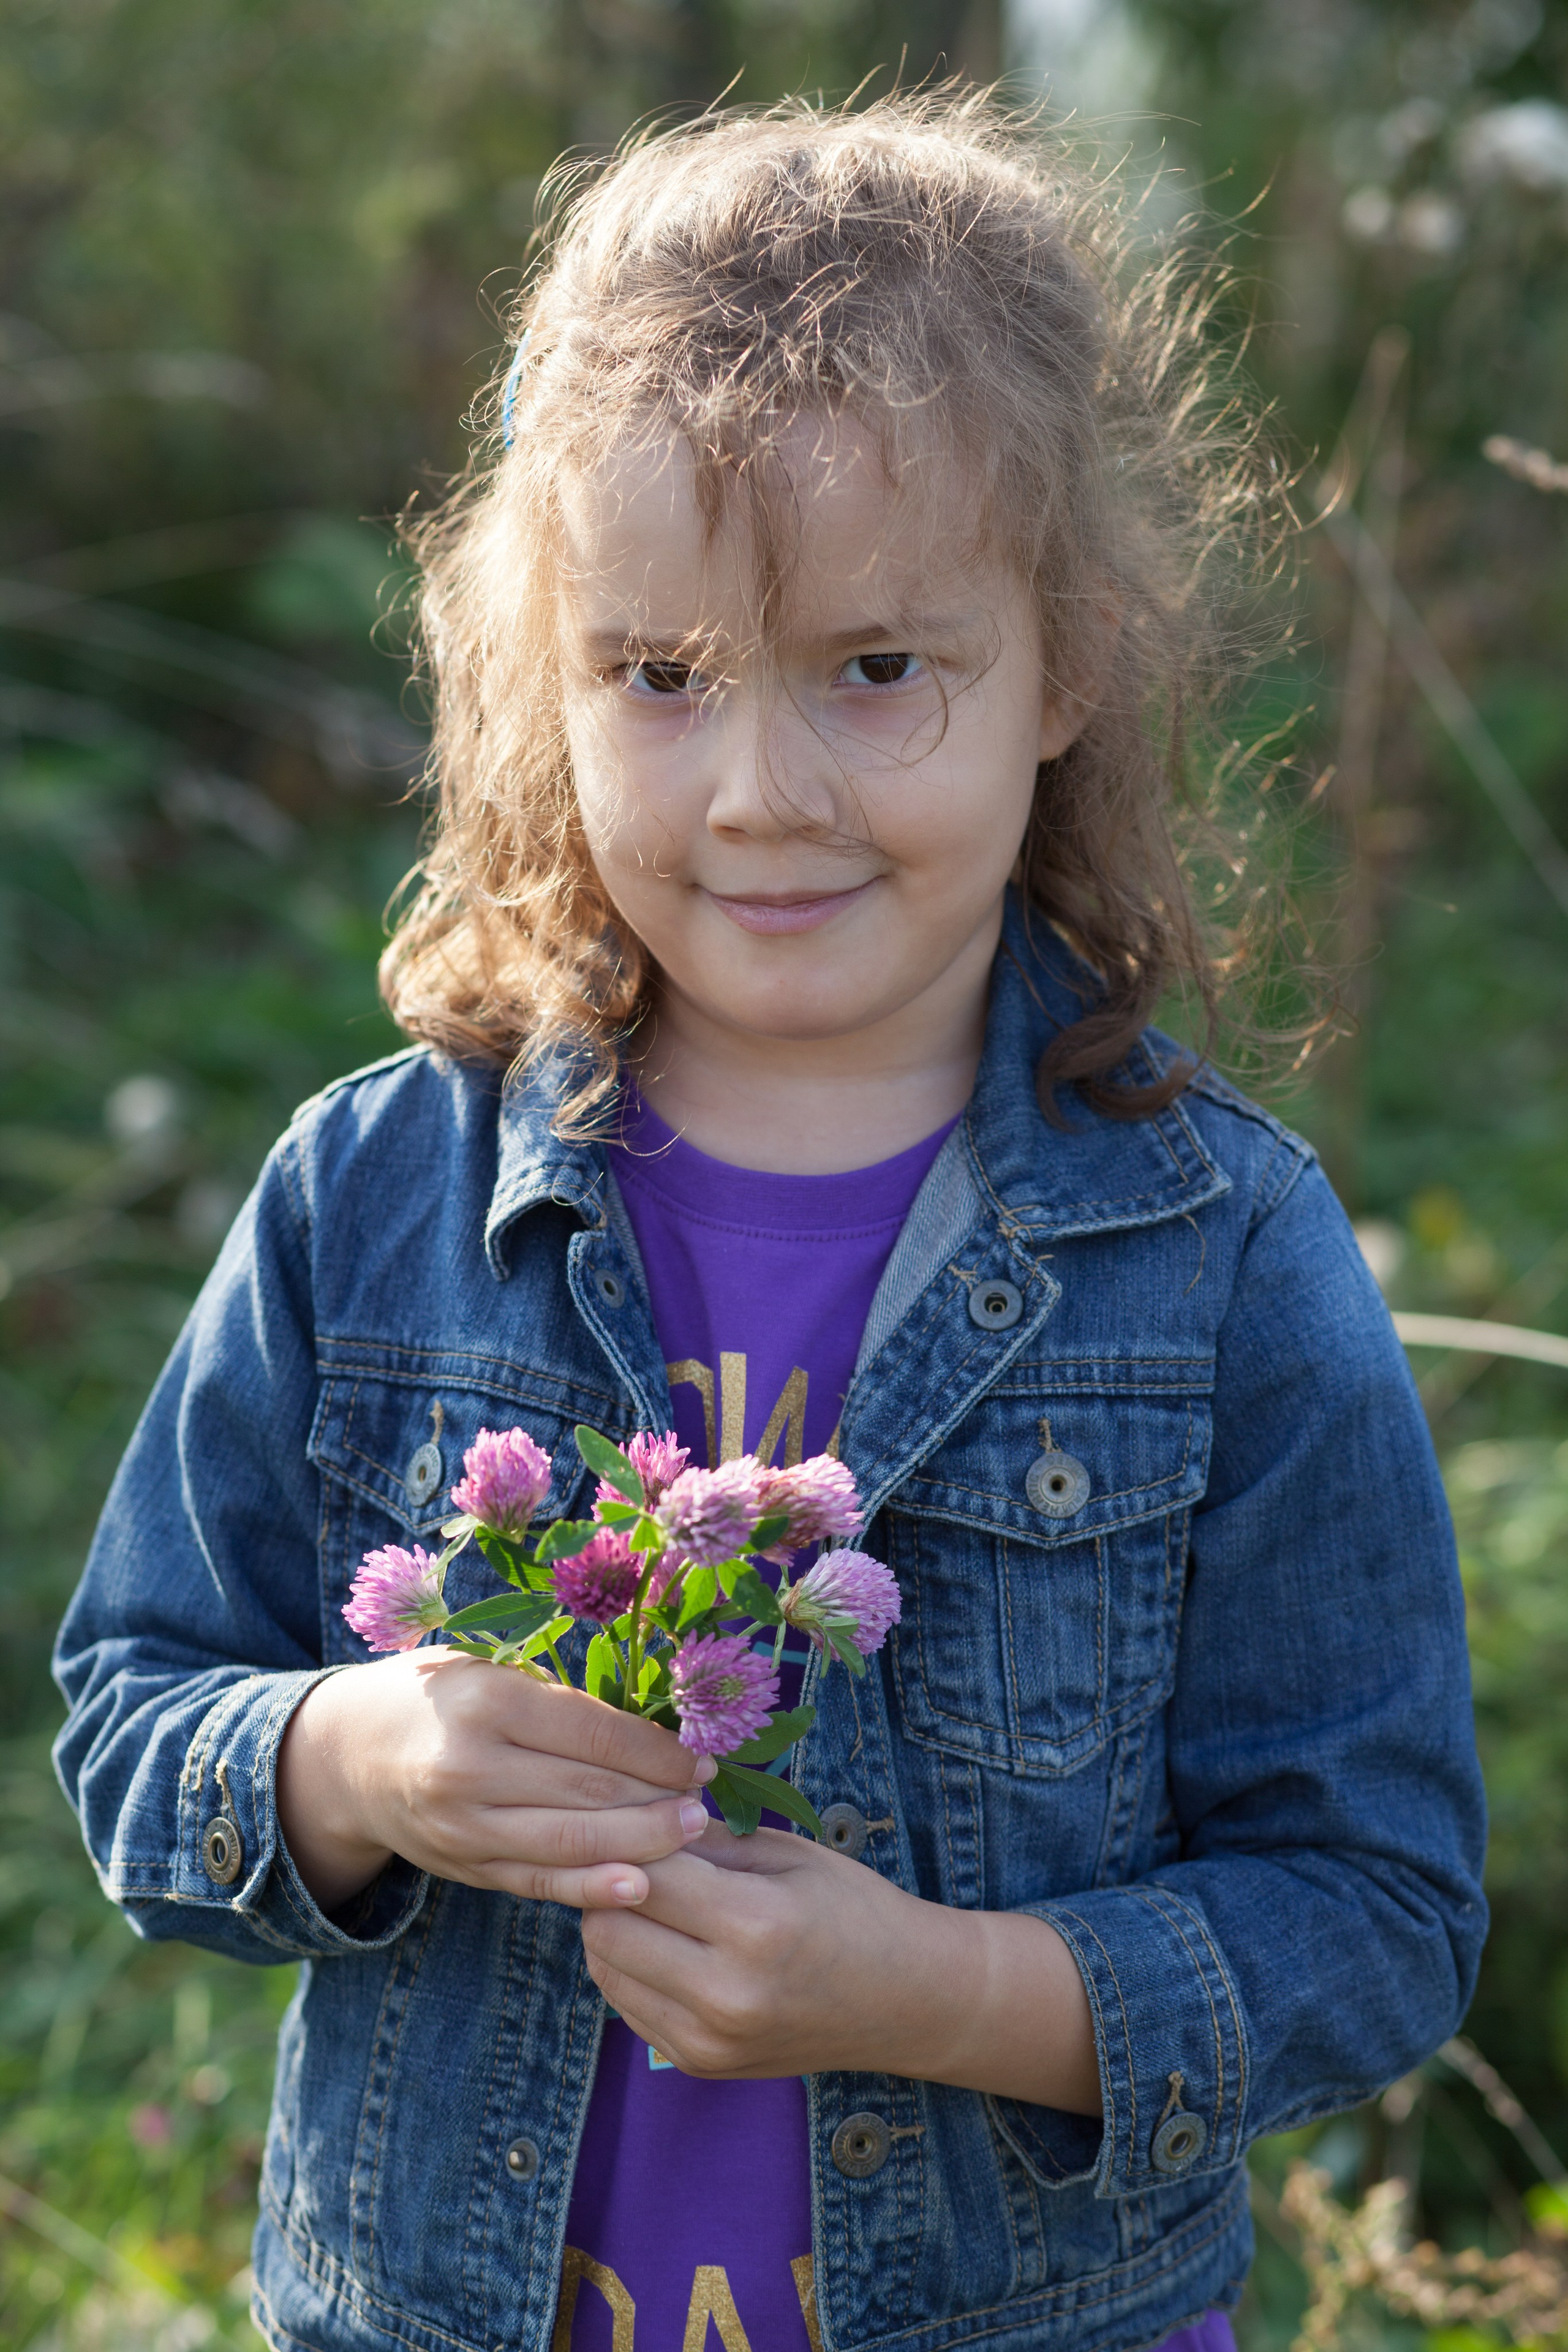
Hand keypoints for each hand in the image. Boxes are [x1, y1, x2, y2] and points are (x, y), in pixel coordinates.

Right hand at [276, 1651, 713, 1913]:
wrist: (346, 1755)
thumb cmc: (437, 1698)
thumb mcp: (489, 1672)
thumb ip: (558, 1702)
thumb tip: (651, 1736)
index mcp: (484, 1703)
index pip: (590, 1732)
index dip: (655, 1751)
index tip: (701, 1759)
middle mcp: (470, 1768)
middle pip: (586, 1793)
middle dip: (657, 1802)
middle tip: (708, 1806)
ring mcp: (463, 1827)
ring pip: (568, 1844)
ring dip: (639, 1846)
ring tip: (690, 1838)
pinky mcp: (464, 1867)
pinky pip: (538, 1881)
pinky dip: (591, 1888)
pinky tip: (638, 1888)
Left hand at [579, 1822, 1102, 2108]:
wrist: (908, 2003)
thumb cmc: (854, 1910)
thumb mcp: (788, 1855)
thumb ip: (705, 1841)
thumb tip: (630, 1818)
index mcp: (756, 1925)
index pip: (642, 1874)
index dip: (630, 1838)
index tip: (638, 1818)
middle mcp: (725, 1994)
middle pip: (607, 1925)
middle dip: (610, 1882)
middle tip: (635, 1855)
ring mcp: (709, 2040)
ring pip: (604, 1968)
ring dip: (613, 1925)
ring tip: (652, 1898)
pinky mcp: (699, 2064)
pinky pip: (627, 2006)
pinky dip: (630, 1967)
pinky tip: (666, 1942)